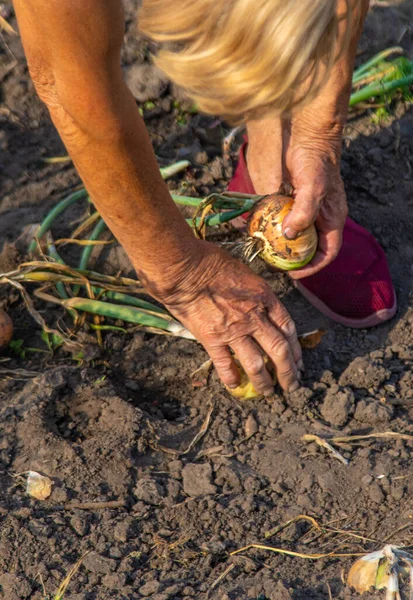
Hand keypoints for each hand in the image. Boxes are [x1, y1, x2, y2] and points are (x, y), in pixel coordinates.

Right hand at [155, 242, 301, 394]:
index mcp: (264, 298)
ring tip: (268, 392)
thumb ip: (254, 293)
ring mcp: (234, 331)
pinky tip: (235, 386)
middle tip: (292, 385)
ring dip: (264, 382)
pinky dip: (231, 378)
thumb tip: (258, 307)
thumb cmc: (210, 262)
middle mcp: (254, 317)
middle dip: (288, 372)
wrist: (183, 268)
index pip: (288, 328)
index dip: (295, 348)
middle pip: (279, 351)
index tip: (298, 361)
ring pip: (256, 364)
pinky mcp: (212, 339)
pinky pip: (225, 365)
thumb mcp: (244, 273)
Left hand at [281, 114, 347, 279]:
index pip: (327, 253)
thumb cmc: (316, 162)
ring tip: (265, 252)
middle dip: (294, 260)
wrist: (308, 137)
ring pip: (295, 235)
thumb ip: (303, 213)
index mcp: (332, 220)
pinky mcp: (291, 202)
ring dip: (282, 245)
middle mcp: (320, 218)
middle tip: (276, 265)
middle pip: (310, 248)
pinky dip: (273, 226)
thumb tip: (290, 236)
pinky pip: (282, 219)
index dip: (313, 268)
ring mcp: (305, 210)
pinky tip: (258, 230)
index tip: (294, 274)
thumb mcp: (312, 189)